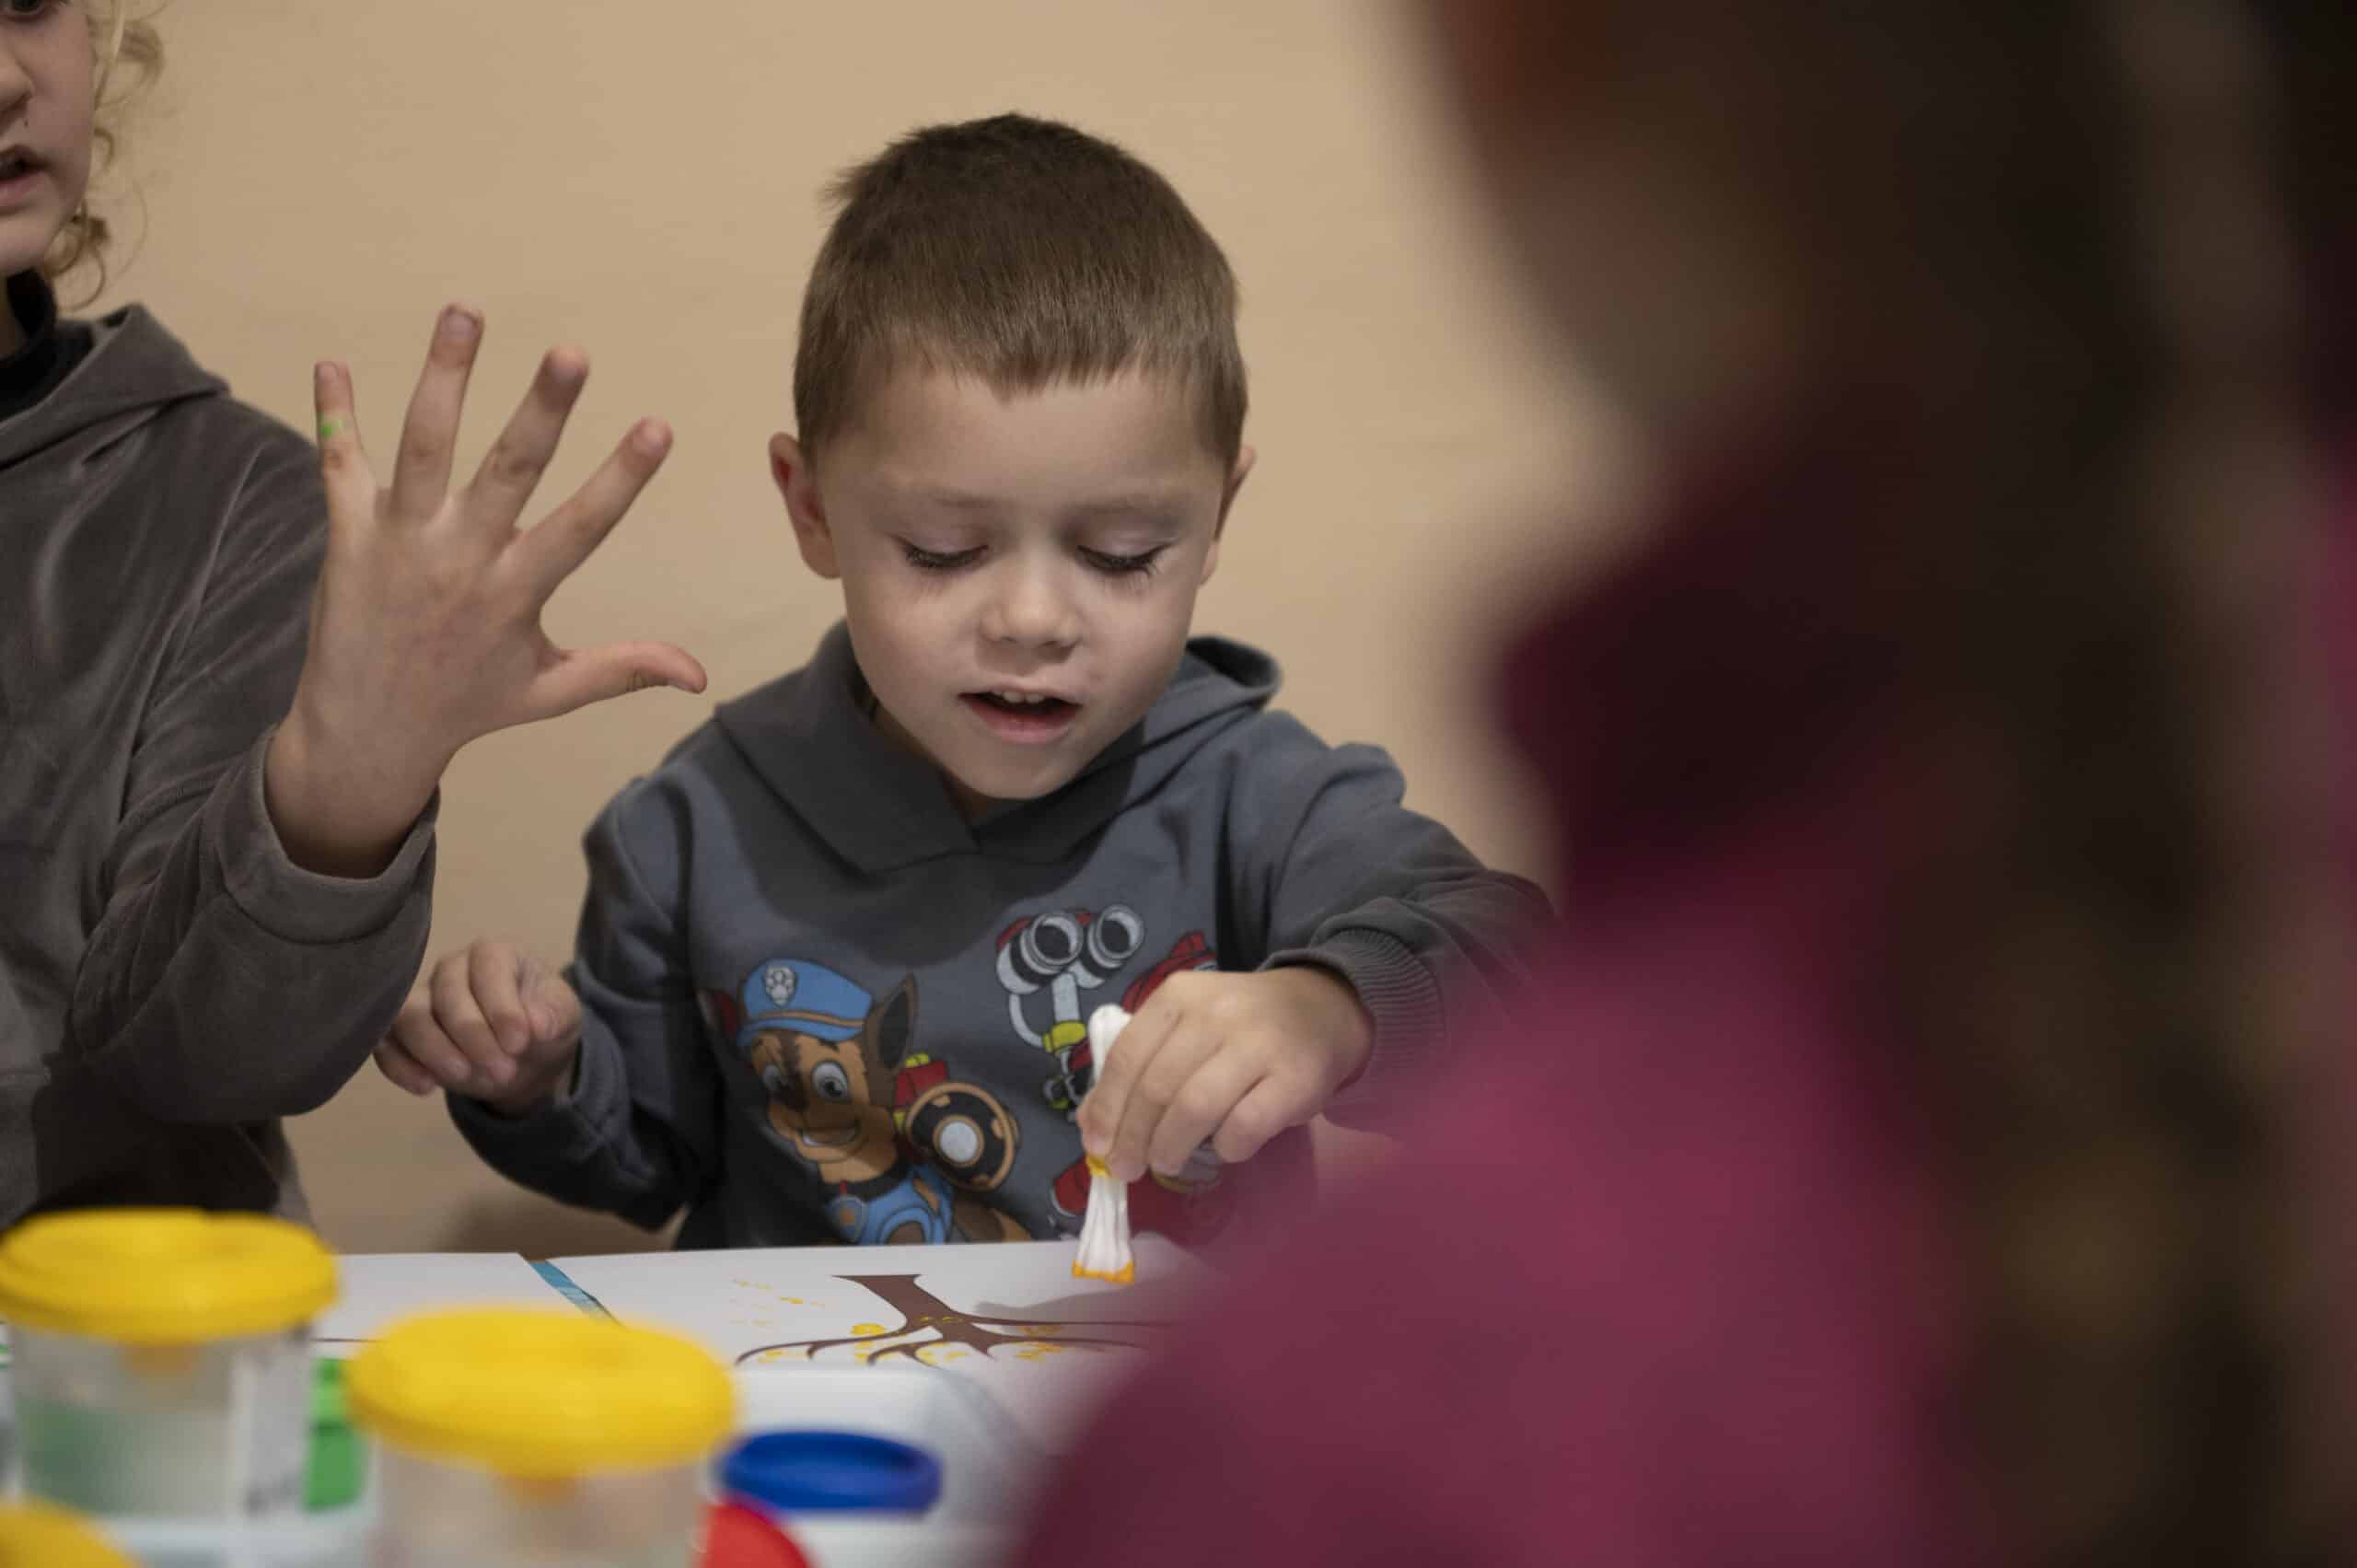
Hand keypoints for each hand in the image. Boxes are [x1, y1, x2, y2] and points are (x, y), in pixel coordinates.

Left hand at [265, 304, 708, 877]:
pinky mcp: (347, 536)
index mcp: (516, 594)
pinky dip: (333, 413)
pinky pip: (338, 464)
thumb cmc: (465, 707)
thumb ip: (622, 669)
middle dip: (540, 410)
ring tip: (464, 310)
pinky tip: (329, 363)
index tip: (659, 425)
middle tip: (571, 351)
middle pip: (506, 472)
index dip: (621, 478)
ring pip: (423, 447)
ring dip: (444, 376)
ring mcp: (400, 543)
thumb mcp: (549, 693)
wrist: (364, 738)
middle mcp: (461, 561)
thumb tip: (698, 675)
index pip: (581, 528)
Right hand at [377, 938, 583, 1113]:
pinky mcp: (400, 1031)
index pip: (489, 967)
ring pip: (409, 1014)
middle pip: (447, 993)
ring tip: (464, 1078)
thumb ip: (554, 1015)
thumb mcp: (563, 1016)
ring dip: (434, 1050)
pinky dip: (400, 1066)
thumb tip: (538, 1026)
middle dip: (473, 1036)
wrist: (521, 1056)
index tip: (520, 1044)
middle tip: (502, 1071)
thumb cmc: (541, 1022)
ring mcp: (422, 997)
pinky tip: (427, 1088)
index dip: (502, 1006)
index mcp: (493, 953)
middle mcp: (451, 968)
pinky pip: (385, 1043)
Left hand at [1079, 967, 1372, 1184]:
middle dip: (1134, 1138)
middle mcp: (1216, 1013)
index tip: (1098, 1146)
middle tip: (1128, 1167)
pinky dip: (1227, 1147)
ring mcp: (1258, 1043)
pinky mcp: (1295, 1077)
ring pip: (1195, 1108)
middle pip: (1157, 1088)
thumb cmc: (1240, 1028)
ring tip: (1166, 1163)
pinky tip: (1224, 1149)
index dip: (1107, 1108)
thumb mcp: (1184, 1030)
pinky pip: (1245, 1125)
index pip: (1126, 1056)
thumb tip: (1091, 1124)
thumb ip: (1138, 1067)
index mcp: (1179, 996)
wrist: (1323, 1009)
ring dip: (1171, 1147)